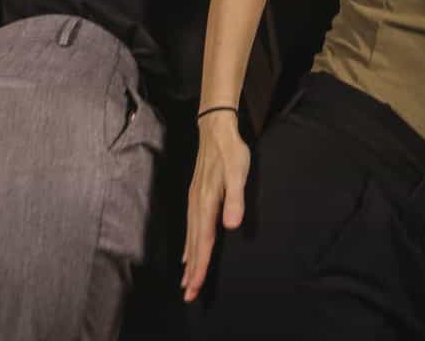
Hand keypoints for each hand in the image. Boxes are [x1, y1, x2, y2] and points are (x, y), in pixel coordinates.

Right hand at [183, 114, 248, 302]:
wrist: (216, 128)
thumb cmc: (230, 151)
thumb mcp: (237, 172)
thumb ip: (235, 199)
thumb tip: (231, 225)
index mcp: (206, 203)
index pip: (203, 241)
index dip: (199, 266)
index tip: (195, 287)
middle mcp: (196, 205)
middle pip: (194, 244)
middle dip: (192, 271)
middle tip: (189, 295)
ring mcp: (194, 201)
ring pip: (190, 237)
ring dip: (190, 261)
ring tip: (187, 281)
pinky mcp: (196, 196)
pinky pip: (190, 227)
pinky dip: (189, 244)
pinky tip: (188, 253)